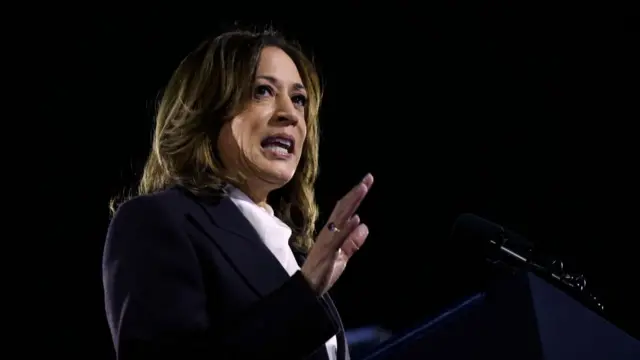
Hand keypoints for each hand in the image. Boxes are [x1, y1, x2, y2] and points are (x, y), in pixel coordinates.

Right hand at [301, 173, 373, 295]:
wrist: (306, 289)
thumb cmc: (322, 273)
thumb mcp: (342, 256)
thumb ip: (353, 242)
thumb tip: (363, 223)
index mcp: (332, 233)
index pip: (345, 210)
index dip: (355, 196)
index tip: (366, 182)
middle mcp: (329, 233)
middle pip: (342, 209)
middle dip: (355, 194)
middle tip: (368, 178)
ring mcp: (327, 242)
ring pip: (340, 218)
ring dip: (351, 204)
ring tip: (362, 189)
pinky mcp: (327, 254)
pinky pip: (337, 239)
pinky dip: (346, 229)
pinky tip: (355, 219)